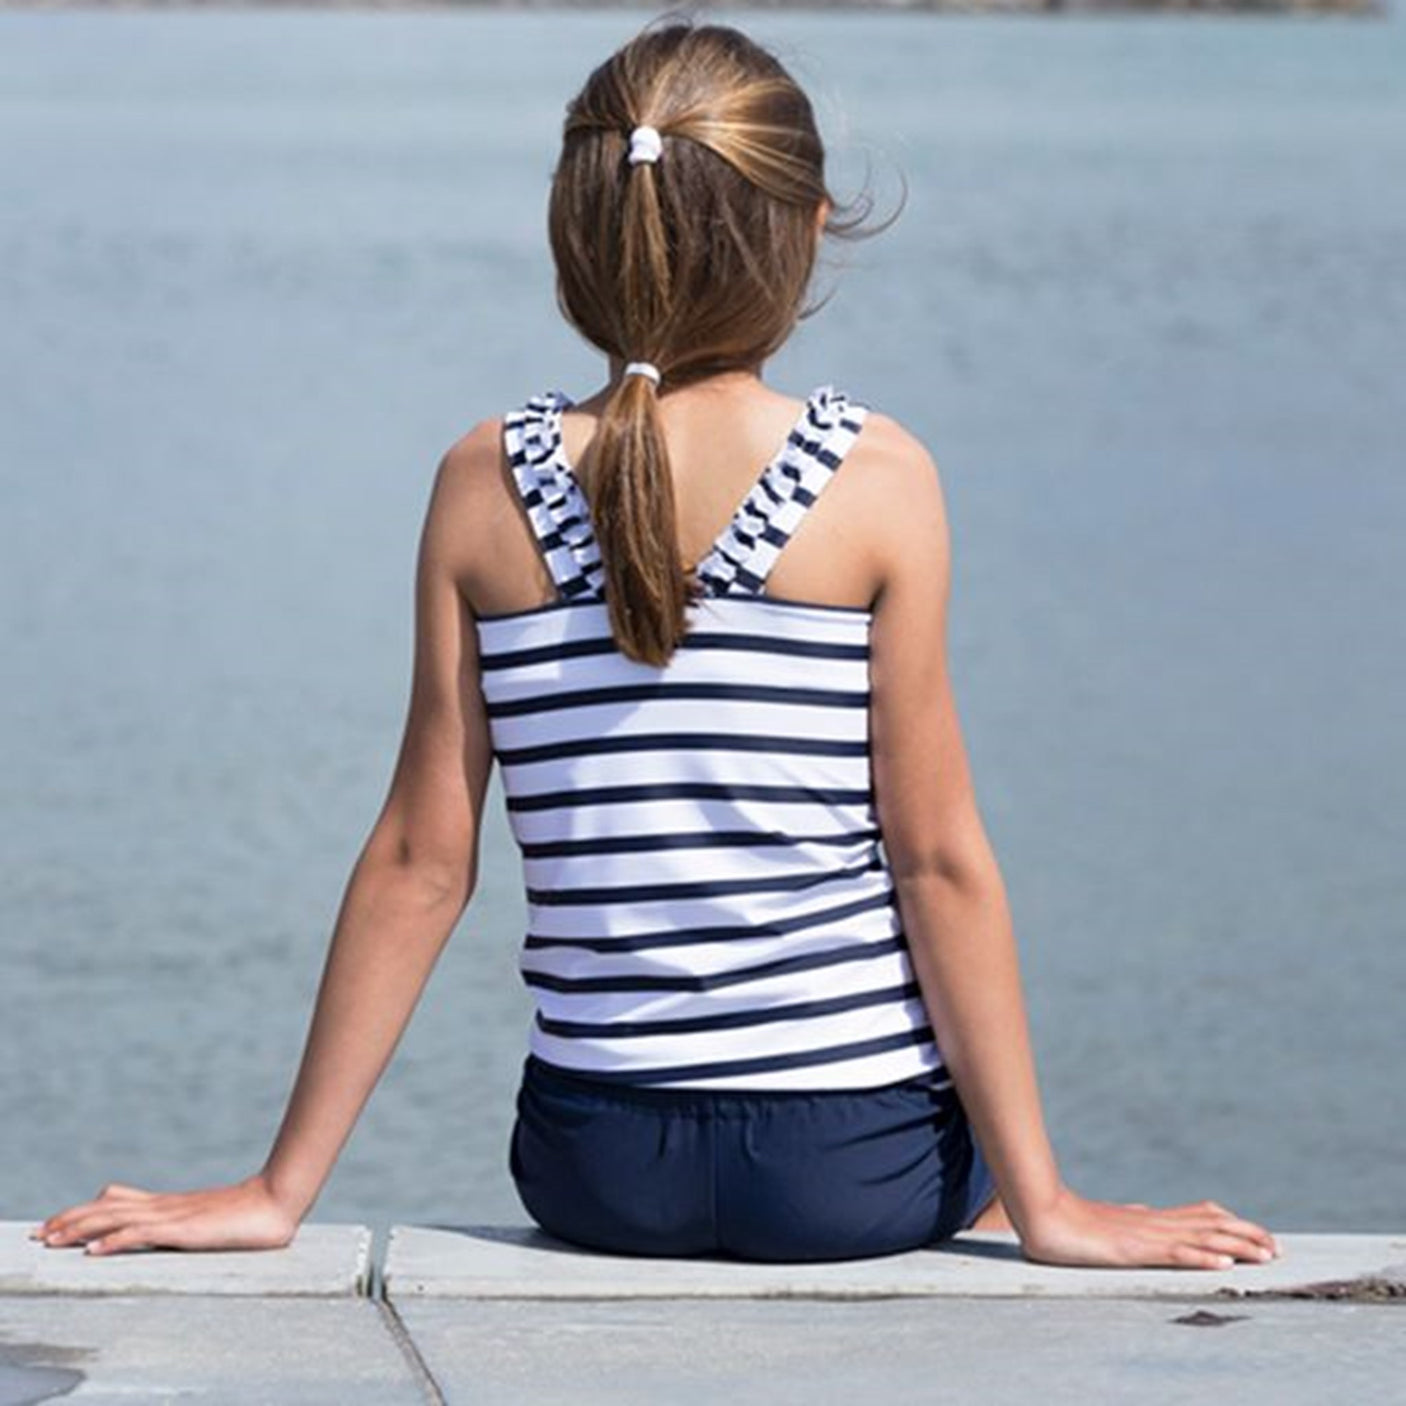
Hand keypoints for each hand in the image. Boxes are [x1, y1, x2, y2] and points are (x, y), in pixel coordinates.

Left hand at [29, 1173, 299, 1256]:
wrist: (276, 1203)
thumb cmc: (245, 1214)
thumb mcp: (205, 1219)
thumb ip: (182, 1220)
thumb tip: (164, 1224)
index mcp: (167, 1206)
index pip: (115, 1202)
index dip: (82, 1211)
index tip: (53, 1224)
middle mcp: (164, 1206)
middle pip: (106, 1209)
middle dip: (70, 1221)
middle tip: (40, 1233)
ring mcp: (173, 1215)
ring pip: (116, 1218)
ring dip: (80, 1229)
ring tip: (52, 1240)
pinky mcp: (183, 1229)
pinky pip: (141, 1235)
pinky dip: (114, 1241)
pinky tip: (94, 1251)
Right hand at [1019, 1186, 1279, 1269]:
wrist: (1042, 1214)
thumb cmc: (1069, 1220)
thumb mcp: (1107, 1221)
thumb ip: (1129, 1216)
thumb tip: (1143, 1209)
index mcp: (1149, 1218)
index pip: (1201, 1215)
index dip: (1233, 1222)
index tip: (1259, 1233)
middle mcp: (1154, 1222)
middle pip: (1211, 1224)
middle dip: (1248, 1235)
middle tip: (1278, 1247)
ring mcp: (1146, 1235)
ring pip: (1202, 1237)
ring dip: (1238, 1246)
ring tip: (1266, 1254)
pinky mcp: (1135, 1248)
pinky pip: (1175, 1253)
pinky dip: (1202, 1257)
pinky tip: (1223, 1263)